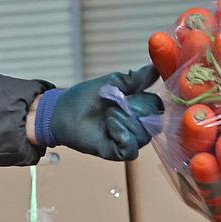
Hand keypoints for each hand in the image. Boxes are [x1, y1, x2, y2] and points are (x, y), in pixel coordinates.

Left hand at [31, 67, 162, 160]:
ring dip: (125, 121)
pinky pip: (132, 149)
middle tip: (113, 105)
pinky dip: (122, 136)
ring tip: (108, 116)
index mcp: (138, 109)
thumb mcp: (114, 82)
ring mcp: (127, 140)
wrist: (63, 111)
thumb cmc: (86, 96)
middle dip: (134, 110)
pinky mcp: (117, 153)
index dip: (145, 100)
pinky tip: (109, 127)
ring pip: (143, 136)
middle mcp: (136, 126)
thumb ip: (136, 79)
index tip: (126, 94)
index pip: (157, 106)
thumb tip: (155, 68)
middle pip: (154, 122)